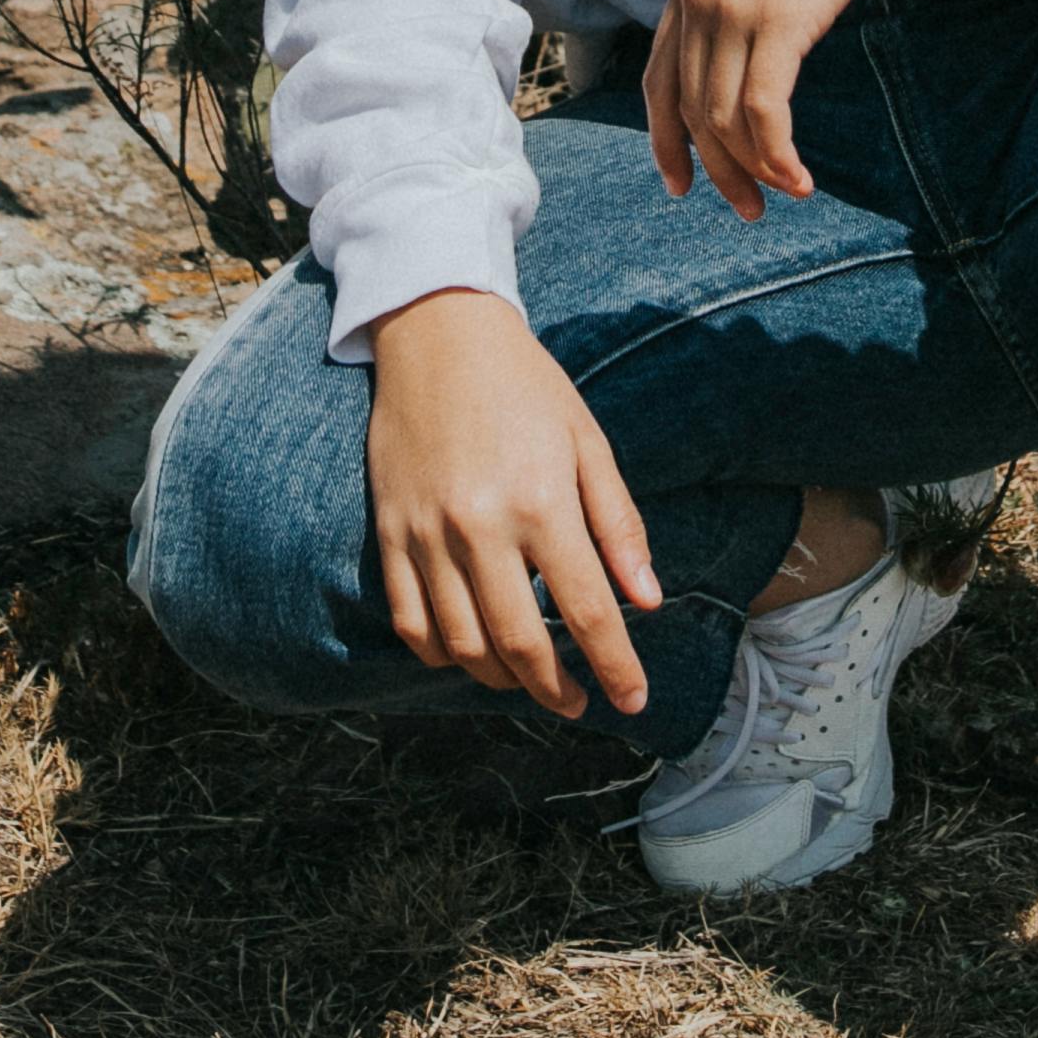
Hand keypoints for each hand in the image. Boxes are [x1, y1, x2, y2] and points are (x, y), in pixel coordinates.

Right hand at [366, 286, 657, 718]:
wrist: (437, 333)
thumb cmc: (525, 385)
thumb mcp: (588, 443)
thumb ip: (619, 526)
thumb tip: (648, 601)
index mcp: (541, 501)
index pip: (586, 610)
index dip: (615, 666)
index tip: (633, 701)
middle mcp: (481, 525)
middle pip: (520, 643)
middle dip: (555, 690)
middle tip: (577, 704)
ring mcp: (428, 533)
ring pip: (461, 644)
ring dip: (499, 679)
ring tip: (527, 680)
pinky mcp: (390, 531)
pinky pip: (408, 620)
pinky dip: (439, 654)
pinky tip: (468, 654)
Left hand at [648, 0, 907, 218]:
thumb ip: (743, 3)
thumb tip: (757, 57)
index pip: (658, 81)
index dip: (664, 140)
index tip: (681, 184)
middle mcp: (697, 0)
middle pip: (690, 111)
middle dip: (718, 171)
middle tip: (749, 211)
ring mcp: (734, 9)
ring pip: (723, 118)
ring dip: (753, 171)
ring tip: (784, 197)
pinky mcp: (779, 18)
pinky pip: (764, 109)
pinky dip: (778, 154)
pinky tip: (801, 179)